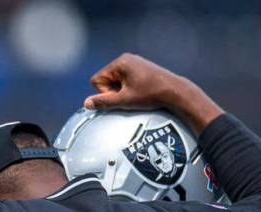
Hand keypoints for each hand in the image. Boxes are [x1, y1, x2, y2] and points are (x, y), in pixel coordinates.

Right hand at [83, 53, 221, 134]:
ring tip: (136, 94)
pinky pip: (124, 78)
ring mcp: (133, 61)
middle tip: (129, 96)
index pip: (97, 80)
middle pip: (105, 79)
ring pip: (115, 80)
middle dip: (114, 91)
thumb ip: (104, 102)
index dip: (105, 92)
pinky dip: (128, 87)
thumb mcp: (124, 100)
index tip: (120, 96)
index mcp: (120, 62)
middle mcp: (126, 58)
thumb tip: (86, 104)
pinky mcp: (140, 67)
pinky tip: (140, 91)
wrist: (174, 91)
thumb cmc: (150, 95)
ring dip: (121, 90)